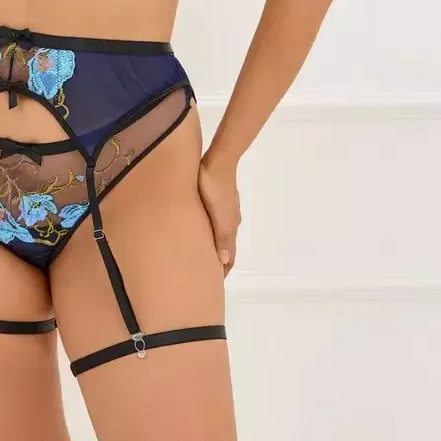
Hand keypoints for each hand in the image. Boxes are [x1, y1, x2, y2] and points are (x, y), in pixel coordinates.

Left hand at [197, 149, 241, 276]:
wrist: (220, 159)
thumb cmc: (213, 186)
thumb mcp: (217, 213)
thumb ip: (221, 235)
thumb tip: (225, 260)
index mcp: (230, 224)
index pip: (230, 253)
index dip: (225, 268)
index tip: (218, 282)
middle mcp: (232, 218)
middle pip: (228, 244)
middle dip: (222, 259)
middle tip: (211, 272)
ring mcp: (228, 206)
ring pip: (224, 231)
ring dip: (218, 244)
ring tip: (208, 253)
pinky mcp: (223, 196)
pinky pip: (220, 220)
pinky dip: (216, 230)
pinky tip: (208, 227)